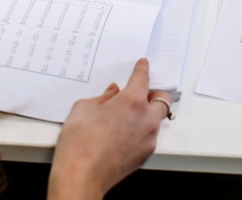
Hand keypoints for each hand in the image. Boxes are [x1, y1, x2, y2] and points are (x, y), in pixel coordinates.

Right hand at [47, 58, 172, 199]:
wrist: (80, 177)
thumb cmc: (79, 143)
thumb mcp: (84, 108)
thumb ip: (102, 97)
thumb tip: (112, 94)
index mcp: (131, 102)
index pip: (142, 78)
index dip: (142, 69)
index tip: (143, 64)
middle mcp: (145, 119)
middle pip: (162, 99)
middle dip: (152, 92)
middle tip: (139, 91)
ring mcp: (148, 139)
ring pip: (156, 119)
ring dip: (147, 112)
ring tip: (127, 113)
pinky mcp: (144, 155)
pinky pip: (149, 135)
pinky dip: (142, 128)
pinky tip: (123, 131)